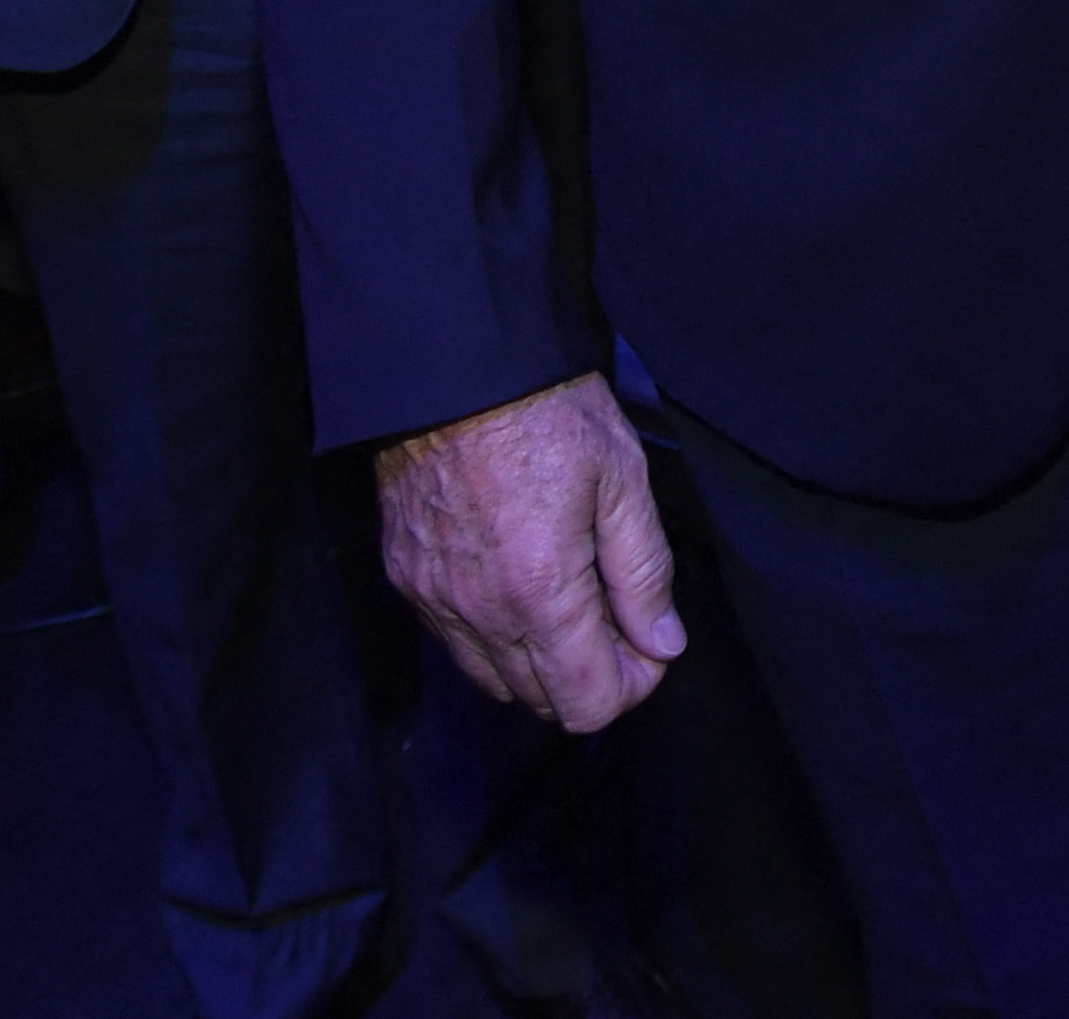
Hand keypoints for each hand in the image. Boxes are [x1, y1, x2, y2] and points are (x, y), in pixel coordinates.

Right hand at [377, 374, 683, 731]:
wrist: (452, 363)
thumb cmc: (545, 410)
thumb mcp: (622, 478)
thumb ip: (644, 572)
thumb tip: (662, 643)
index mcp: (539, 593)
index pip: (587, 704)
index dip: (633, 685)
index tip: (649, 641)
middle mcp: (479, 612)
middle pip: (541, 702)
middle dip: (591, 675)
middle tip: (616, 615)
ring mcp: (433, 599)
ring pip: (493, 681)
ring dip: (540, 662)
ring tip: (569, 599)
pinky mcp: (405, 577)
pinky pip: (454, 641)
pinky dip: (493, 634)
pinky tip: (517, 582)